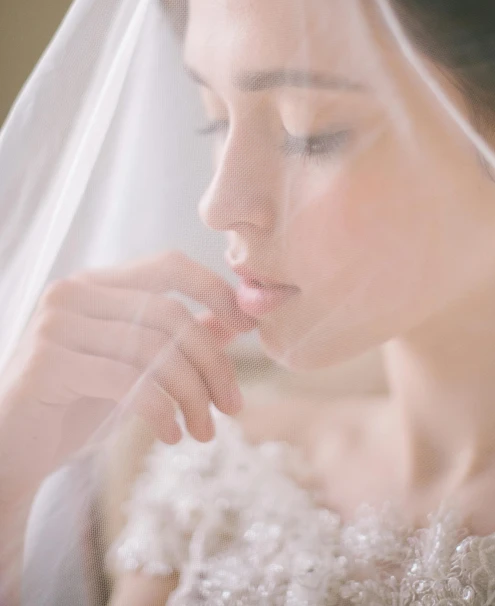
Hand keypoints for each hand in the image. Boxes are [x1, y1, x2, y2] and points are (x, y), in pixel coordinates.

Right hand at [0, 251, 255, 481]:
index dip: (216, 289)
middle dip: (211, 363)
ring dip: (190, 394)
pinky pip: (125, 379)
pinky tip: (170, 435)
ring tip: (203, 432)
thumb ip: (182, 339)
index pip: (170, 265)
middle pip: (170, 313)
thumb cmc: (77, 405)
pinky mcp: (49, 361)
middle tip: (232, 407)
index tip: (251, 326)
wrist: (13, 449)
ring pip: (152, 348)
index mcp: (99, 283)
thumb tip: (239, 319)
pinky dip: (159, 409)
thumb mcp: (138, 368)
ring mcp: (58, 323)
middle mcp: (75, 291)